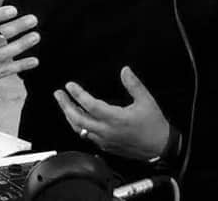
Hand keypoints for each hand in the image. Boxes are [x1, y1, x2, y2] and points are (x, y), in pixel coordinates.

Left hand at [54, 66, 169, 160]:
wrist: (159, 146)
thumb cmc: (153, 124)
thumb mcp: (146, 100)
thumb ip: (134, 85)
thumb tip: (124, 70)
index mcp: (116, 118)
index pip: (90, 105)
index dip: (78, 94)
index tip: (70, 85)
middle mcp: (106, 131)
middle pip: (78, 119)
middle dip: (65, 105)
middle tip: (58, 94)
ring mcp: (104, 140)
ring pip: (79, 129)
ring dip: (70, 116)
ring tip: (65, 105)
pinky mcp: (106, 146)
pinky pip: (87, 136)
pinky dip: (79, 126)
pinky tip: (79, 119)